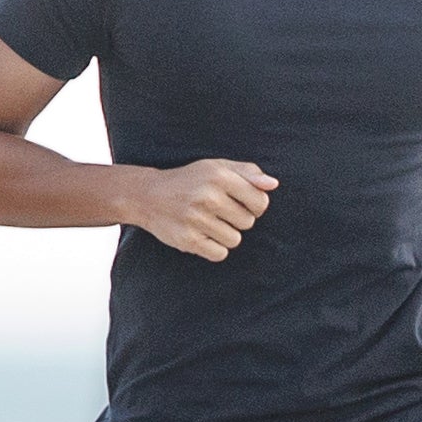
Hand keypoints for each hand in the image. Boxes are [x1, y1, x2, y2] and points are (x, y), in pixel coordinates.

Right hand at [127, 158, 275, 260]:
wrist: (148, 195)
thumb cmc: (190, 181)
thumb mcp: (217, 167)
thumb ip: (248, 173)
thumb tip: (273, 185)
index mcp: (219, 175)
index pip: (260, 202)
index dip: (255, 205)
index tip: (241, 203)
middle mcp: (208, 196)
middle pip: (248, 223)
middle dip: (238, 219)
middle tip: (218, 211)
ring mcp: (197, 219)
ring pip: (235, 240)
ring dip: (225, 234)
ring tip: (208, 222)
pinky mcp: (188, 240)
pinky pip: (220, 254)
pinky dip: (215, 248)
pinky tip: (202, 235)